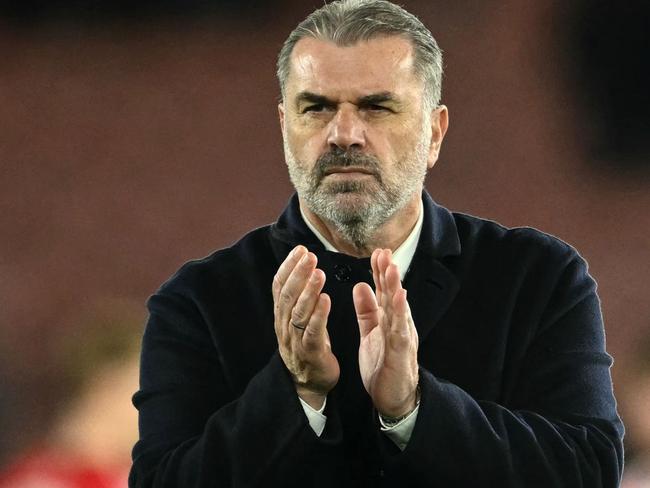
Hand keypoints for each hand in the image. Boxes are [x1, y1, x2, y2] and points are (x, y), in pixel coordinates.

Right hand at [272, 245, 339, 408]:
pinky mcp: (310, 354)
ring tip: (319, 273)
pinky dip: (318, 315)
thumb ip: (300, 296)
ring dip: (308, 291)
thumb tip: (304, 266)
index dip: (289, 267)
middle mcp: (284, 326)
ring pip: (298, 313)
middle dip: (298, 273)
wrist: (309, 384)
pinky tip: (327, 299)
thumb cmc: (308, 345)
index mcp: (282, 316)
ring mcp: (295, 341)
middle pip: (287, 296)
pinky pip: (312, 333)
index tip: (301, 249)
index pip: (279, 286)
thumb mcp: (300, 318)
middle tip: (310, 255)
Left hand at [353, 248, 418, 417]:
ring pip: (399, 309)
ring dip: (395, 288)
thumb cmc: (383, 365)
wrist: (393, 398)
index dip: (380, 273)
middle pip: (393, 295)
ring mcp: (402, 338)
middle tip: (384, 252)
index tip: (377, 252)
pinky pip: (400, 332)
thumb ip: (367, 311)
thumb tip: (361, 285)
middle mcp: (399, 325)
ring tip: (392, 268)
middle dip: (388, 273)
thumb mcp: (372, 332)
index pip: (385, 292)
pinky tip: (399, 299)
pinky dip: (400, 314)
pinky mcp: (400, 354)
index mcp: (390, 320)